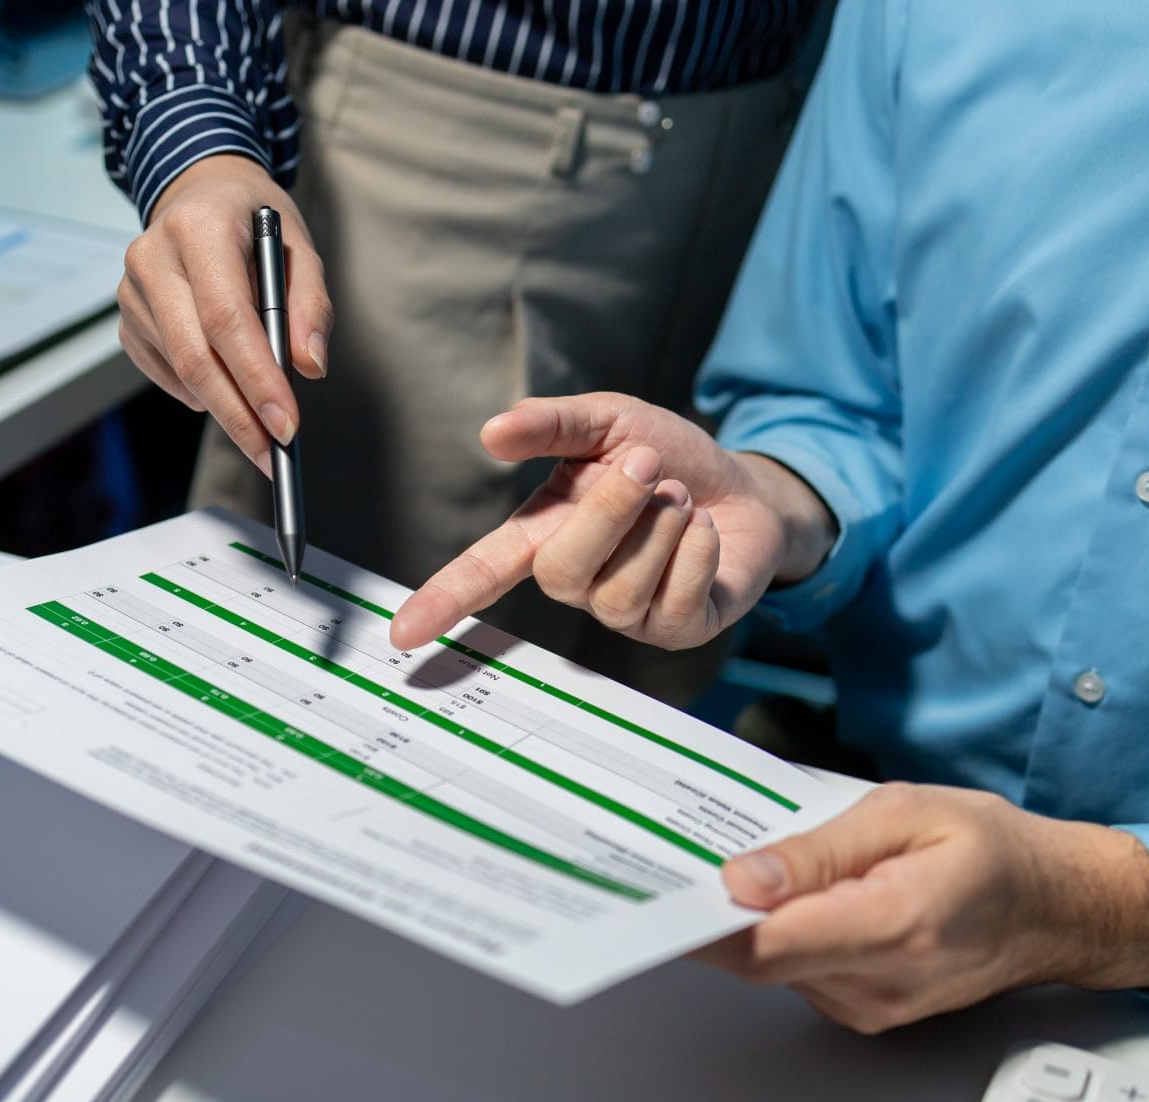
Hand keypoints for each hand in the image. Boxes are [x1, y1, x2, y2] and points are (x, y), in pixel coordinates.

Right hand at [117, 155, 333, 473]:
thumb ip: (311, 304)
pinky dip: (201, 391)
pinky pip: (166, 374)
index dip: (256, 377)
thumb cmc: (251, 220)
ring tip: (262, 416)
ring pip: (181, 371)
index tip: (285, 424)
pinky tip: (225, 379)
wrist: (199, 194)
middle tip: (273, 455)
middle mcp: (153, 257)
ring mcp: (131, 291)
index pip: (226, 317)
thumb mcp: (298, 244)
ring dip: (226, 406)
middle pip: (196, 356)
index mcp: (199, 228)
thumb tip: (309, 367)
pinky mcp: (127, 320)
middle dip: (239, 414)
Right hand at [388, 394, 837, 650]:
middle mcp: (578, 580)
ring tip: (682, 498)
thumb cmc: (671, 457)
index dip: (445, 599)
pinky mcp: (674, 629)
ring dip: (663, 526)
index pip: (484, 570)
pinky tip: (706, 530)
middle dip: (611, 509)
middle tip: (650, 465)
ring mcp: (625, 612)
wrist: (746, 486)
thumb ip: (553, 425)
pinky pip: (674, 601)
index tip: (402, 634)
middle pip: (562, 570)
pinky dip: (699, 549)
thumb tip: (491, 432)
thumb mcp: (611, 421)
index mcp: (546, 532)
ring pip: (620, 590)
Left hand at [698, 783, 1148, 1032]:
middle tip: (671, 865)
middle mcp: (878, 983)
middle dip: (716, 915)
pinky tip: (797, 896)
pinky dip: (787, 935)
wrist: (1058, 907)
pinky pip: (802, 973)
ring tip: (754, 866)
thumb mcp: (906, 813)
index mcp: (893, 926)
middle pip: (761, 961)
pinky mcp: (867, 1010)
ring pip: (777, 966)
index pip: (768, 946)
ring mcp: (872, 1006)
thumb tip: (744, 877)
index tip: (655, 899)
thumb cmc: (993, 850)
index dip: (703, 928)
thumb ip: (820, 849)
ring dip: (756, 921)